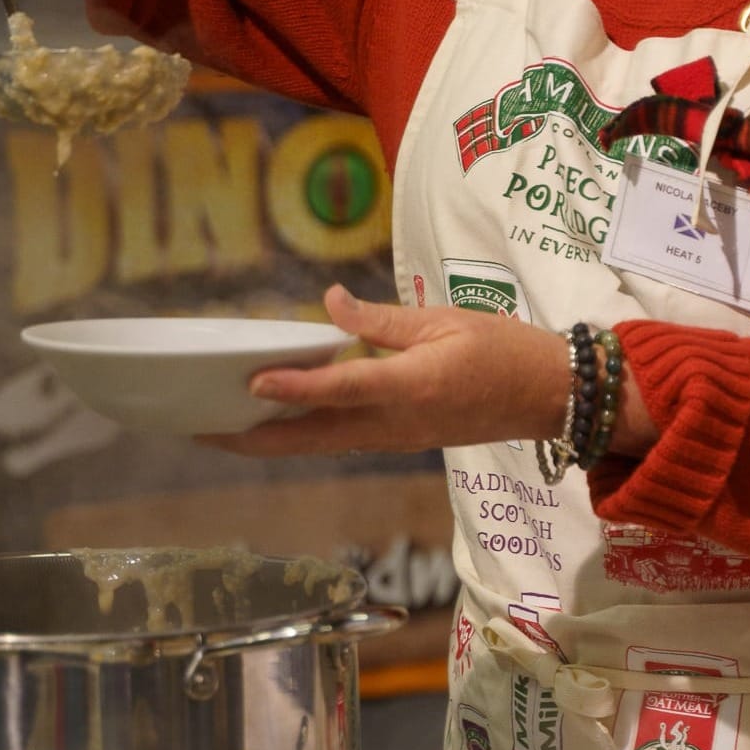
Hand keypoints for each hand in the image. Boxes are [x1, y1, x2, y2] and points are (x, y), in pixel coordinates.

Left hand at [208, 285, 655, 458]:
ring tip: (219, 431)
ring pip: (321, 446)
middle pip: (312, 438)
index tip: (250, 384)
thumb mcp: (444, 319)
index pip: (341, 390)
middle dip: (253, 439)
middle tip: (198, 430)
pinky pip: (341, 442)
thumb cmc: (505, 351)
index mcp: (412, 387)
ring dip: (270, 442)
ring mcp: (397, 438)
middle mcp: (397, 423)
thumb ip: (380, 319)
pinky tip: (274, 425)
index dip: (293, 389)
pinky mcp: (400, 440)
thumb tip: (328, 304)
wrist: (551, 397)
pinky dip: (302, 436)